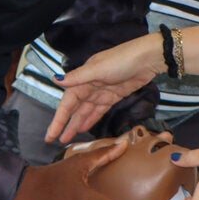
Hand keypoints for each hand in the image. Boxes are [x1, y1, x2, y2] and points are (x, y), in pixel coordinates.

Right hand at [46, 34, 162, 144]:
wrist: (147, 59)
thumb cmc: (122, 60)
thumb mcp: (98, 68)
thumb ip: (78, 77)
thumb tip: (56, 80)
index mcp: (82, 79)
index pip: (67, 103)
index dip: (58, 119)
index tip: (50, 134)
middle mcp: (89, 85)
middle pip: (74, 109)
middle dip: (65, 124)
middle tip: (55, 140)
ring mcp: (101, 92)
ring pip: (86, 112)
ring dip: (77, 124)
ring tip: (68, 138)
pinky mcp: (113, 96)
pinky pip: (99, 111)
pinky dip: (91, 119)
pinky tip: (85, 128)